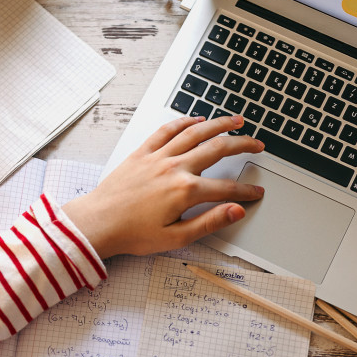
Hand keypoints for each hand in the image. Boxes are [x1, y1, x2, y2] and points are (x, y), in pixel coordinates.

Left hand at [62, 115, 263, 257]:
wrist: (98, 223)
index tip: (256, 192)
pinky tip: (196, 119)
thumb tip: (236, 211)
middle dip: (242, 145)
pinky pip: (167, 130)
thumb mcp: (176, 237)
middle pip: (217, 149)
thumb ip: (210, 222)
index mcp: (185, 191)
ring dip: (219, 124)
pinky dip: (184, 122)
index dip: (246, 191)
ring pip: (195, 133)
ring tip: (236, 121)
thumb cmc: (132, 234)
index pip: (226, 188)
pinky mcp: (142, 152)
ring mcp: (158, 157)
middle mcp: (174, 168)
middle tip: (257, 144)